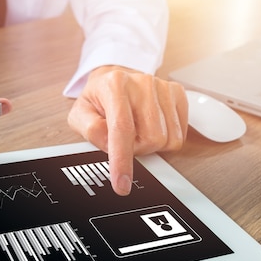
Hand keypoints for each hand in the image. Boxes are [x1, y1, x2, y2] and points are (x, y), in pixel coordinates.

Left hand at [68, 65, 187, 195]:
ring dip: (151, 144)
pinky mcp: (177, 93)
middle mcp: (141, 83)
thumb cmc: (99, 98)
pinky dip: (166, 138)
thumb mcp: (80, 114)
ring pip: (169, 138)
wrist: (114, 77)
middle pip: (151, 139)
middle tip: (125, 140)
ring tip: (138, 131)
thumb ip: (90, 130)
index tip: (122, 183)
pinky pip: (180, 133)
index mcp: (114, 85)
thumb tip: (108, 143)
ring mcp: (162, 87)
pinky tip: (152, 126)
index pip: (122, 129)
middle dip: (137, 149)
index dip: (123, 160)